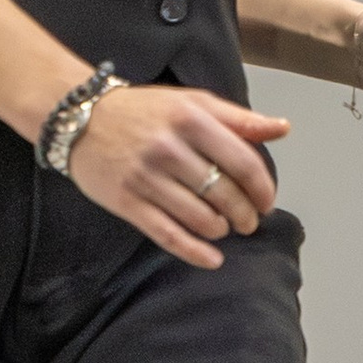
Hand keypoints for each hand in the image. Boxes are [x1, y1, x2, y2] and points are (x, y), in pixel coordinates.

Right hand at [66, 83, 291, 269]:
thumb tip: (282, 128)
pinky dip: (194, 252)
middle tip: (248, 221)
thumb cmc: (143, 111)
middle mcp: (169, 147)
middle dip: (245, 214)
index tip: (266, 201)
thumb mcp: (191, 103)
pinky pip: (168, 234)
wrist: (80, 118)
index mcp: (190, 118)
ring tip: (223, 227)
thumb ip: (237, 119)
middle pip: (224, 193)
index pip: (242, 161)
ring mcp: (146, 177)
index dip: (262, 187)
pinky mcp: (127, 201)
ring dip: (221, 229)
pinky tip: (212, 259)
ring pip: (200, 217)